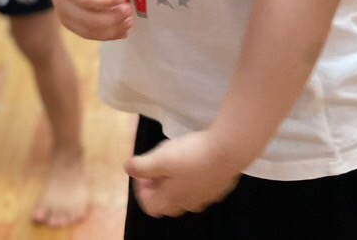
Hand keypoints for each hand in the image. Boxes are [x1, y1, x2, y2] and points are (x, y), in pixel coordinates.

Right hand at [46, 0, 131, 39]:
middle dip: (109, 17)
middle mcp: (60, 2)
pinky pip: (89, 34)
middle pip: (84, 17)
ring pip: (87, 30)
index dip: (102, 0)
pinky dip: (107, 35)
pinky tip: (123, 30)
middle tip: (129, 10)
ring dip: (110, 29)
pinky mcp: (72, 24)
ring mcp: (65, 15)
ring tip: (129, 21)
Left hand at [125, 130, 243, 217]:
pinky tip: (194, 160)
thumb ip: (142, 166)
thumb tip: (128, 169)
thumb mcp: (160, 158)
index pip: (150, 206)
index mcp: (171, 200)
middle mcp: (188, 203)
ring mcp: (206, 197)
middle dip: (158, 186)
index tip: (142, 170)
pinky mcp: (218, 187)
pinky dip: (192, 177)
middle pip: (167, 203)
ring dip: (175, 181)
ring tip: (175, 160)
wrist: (229, 151)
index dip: (141, 189)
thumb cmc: (190, 156)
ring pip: (184, 195)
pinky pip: (200, 187)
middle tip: (157, 165)